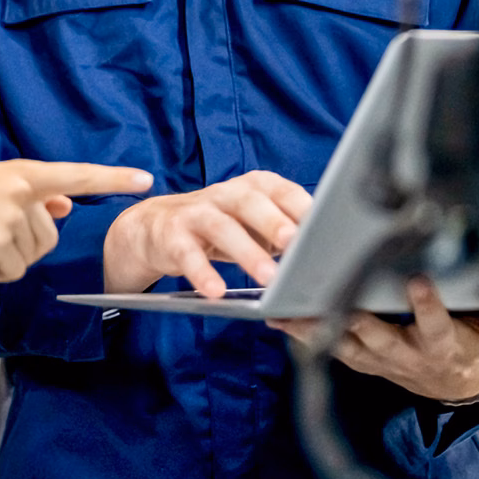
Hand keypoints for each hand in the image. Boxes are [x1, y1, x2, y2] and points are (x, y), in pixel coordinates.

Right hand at [0, 160, 152, 282]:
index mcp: (18, 171)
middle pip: (50, 234)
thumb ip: (30, 197)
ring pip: (32, 254)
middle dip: (24, 246)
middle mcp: (18, 188)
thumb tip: (64, 204)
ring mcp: (8, 213)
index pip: (76, 174)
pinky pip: (13, 270)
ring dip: (7, 260)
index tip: (145, 180)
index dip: (113, 178)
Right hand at [102, 171, 312, 297]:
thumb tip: (321, 258)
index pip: (281, 190)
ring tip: (267, 278)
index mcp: (253, 187)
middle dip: (273, 221)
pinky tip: (215, 291)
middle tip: (294, 243)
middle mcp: (226, 193)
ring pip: (222, 227)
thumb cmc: (220, 228)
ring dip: (246, 252)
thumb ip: (282, 235)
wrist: (156, 227)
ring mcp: (196, 211)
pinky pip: (187, 253)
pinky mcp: (172, 234)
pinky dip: (201, 272)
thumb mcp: (253, 226)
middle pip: (251, 202)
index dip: (300, 206)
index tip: (321, 225)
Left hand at [272, 280, 478, 403]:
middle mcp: (407, 354)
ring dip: (319, 326)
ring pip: (345, 342)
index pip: (436, 326)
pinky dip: (301, 332)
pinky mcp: (358, 357)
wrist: (454, 379)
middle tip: (340, 296)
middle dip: (362, 317)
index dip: (428, 306)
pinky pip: (325, 346)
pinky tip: (277, 315)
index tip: (418, 282)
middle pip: (381, 336)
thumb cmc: (477, 342)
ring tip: (292, 305)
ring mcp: (379, 358)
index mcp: (443, 345)